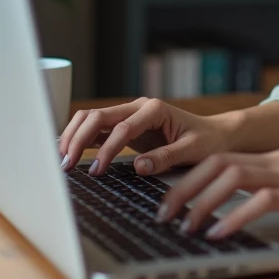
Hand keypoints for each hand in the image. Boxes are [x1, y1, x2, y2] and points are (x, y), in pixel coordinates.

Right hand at [59, 97, 230, 176]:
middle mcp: (138, 108)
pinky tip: (69, 152)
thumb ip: (166, 157)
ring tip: (62, 160)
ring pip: (92, 119)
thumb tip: (139, 166)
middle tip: (66, 165)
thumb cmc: (208, 141)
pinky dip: (81, 138)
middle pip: (98, 116)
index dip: (106, 149)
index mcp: (155, 109)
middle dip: (79, 139)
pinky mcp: (125, 127)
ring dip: (74, 136)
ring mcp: (129, 115)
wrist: (216, 135)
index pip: (122, 127)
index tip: (96, 170)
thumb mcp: (193, 150)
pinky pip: (97, 129)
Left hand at [155, 150, 278, 239]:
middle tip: (164, 213)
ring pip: (232, 175)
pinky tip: (221, 233)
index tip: (168, 200)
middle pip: (216, 162)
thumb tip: (231, 210)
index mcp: (273, 159)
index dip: (188, 177)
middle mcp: (277, 161)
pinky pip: (261, 200)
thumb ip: (269, 193)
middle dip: (185, 187)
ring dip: (202, 200)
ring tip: (187, 224)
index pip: (219, 158)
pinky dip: (235, 216)